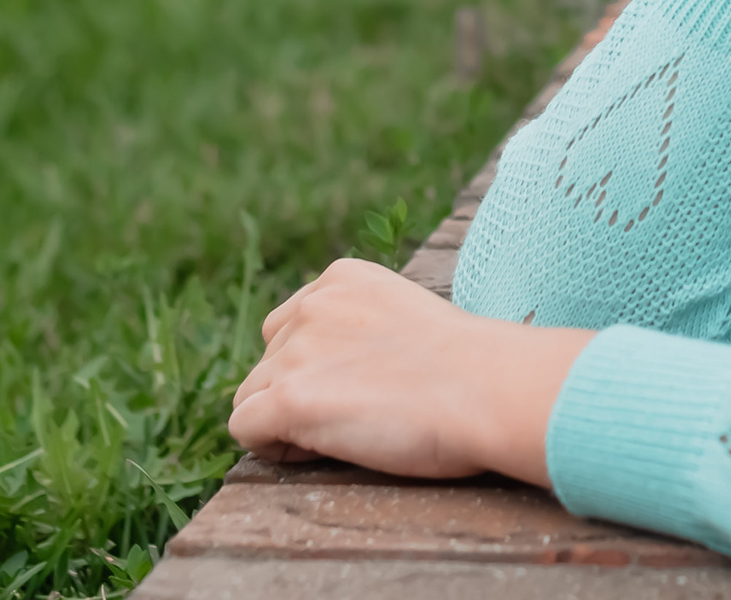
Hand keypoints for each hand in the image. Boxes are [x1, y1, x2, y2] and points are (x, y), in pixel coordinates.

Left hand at [228, 259, 591, 483]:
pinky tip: (320, 452)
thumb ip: (363, 327)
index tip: (359, 385)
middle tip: (355, 414)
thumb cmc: (469, 366)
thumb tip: (339, 368)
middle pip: (269, 360)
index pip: (293, 324)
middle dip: (296, 390)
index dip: (315, 364)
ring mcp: (296, 351)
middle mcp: (311, 305)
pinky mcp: (288, 398)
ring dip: (285, 420)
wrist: (486, 388)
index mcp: (343, 278)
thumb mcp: (407, 317)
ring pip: (251, 395)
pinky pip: (244, 428)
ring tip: (343, 435)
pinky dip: (272, 448)